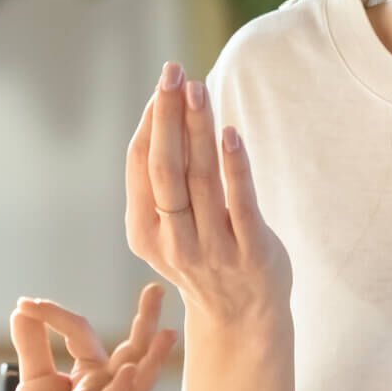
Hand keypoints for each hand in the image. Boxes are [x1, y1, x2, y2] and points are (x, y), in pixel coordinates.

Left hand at [5, 284, 174, 390]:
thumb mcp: (34, 376)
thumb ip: (32, 343)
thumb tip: (22, 310)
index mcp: (94, 373)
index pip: (81, 330)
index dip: (52, 314)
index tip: (25, 304)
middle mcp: (105, 386)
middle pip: (133, 350)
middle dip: (147, 321)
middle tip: (156, 289)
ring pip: (135, 380)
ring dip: (153, 359)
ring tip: (168, 334)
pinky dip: (119, 387)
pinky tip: (127, 370)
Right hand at [125, 61, 290, 329]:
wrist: (242, 318)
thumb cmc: (204, 255)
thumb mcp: (169, 227)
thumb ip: (163, 180)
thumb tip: (162, 110)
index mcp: (145, 232)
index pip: (140, 166)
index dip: (150, 122)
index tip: (163, 84)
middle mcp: (173, 241)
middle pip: (165, 168)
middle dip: (166, 117)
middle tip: (172, 72)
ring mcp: (212, 249)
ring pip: (200, 179)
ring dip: (198, 129)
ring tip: (198, 89)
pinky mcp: (251, 253)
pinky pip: (241, 203)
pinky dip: (234, 167)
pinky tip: (230, 134)